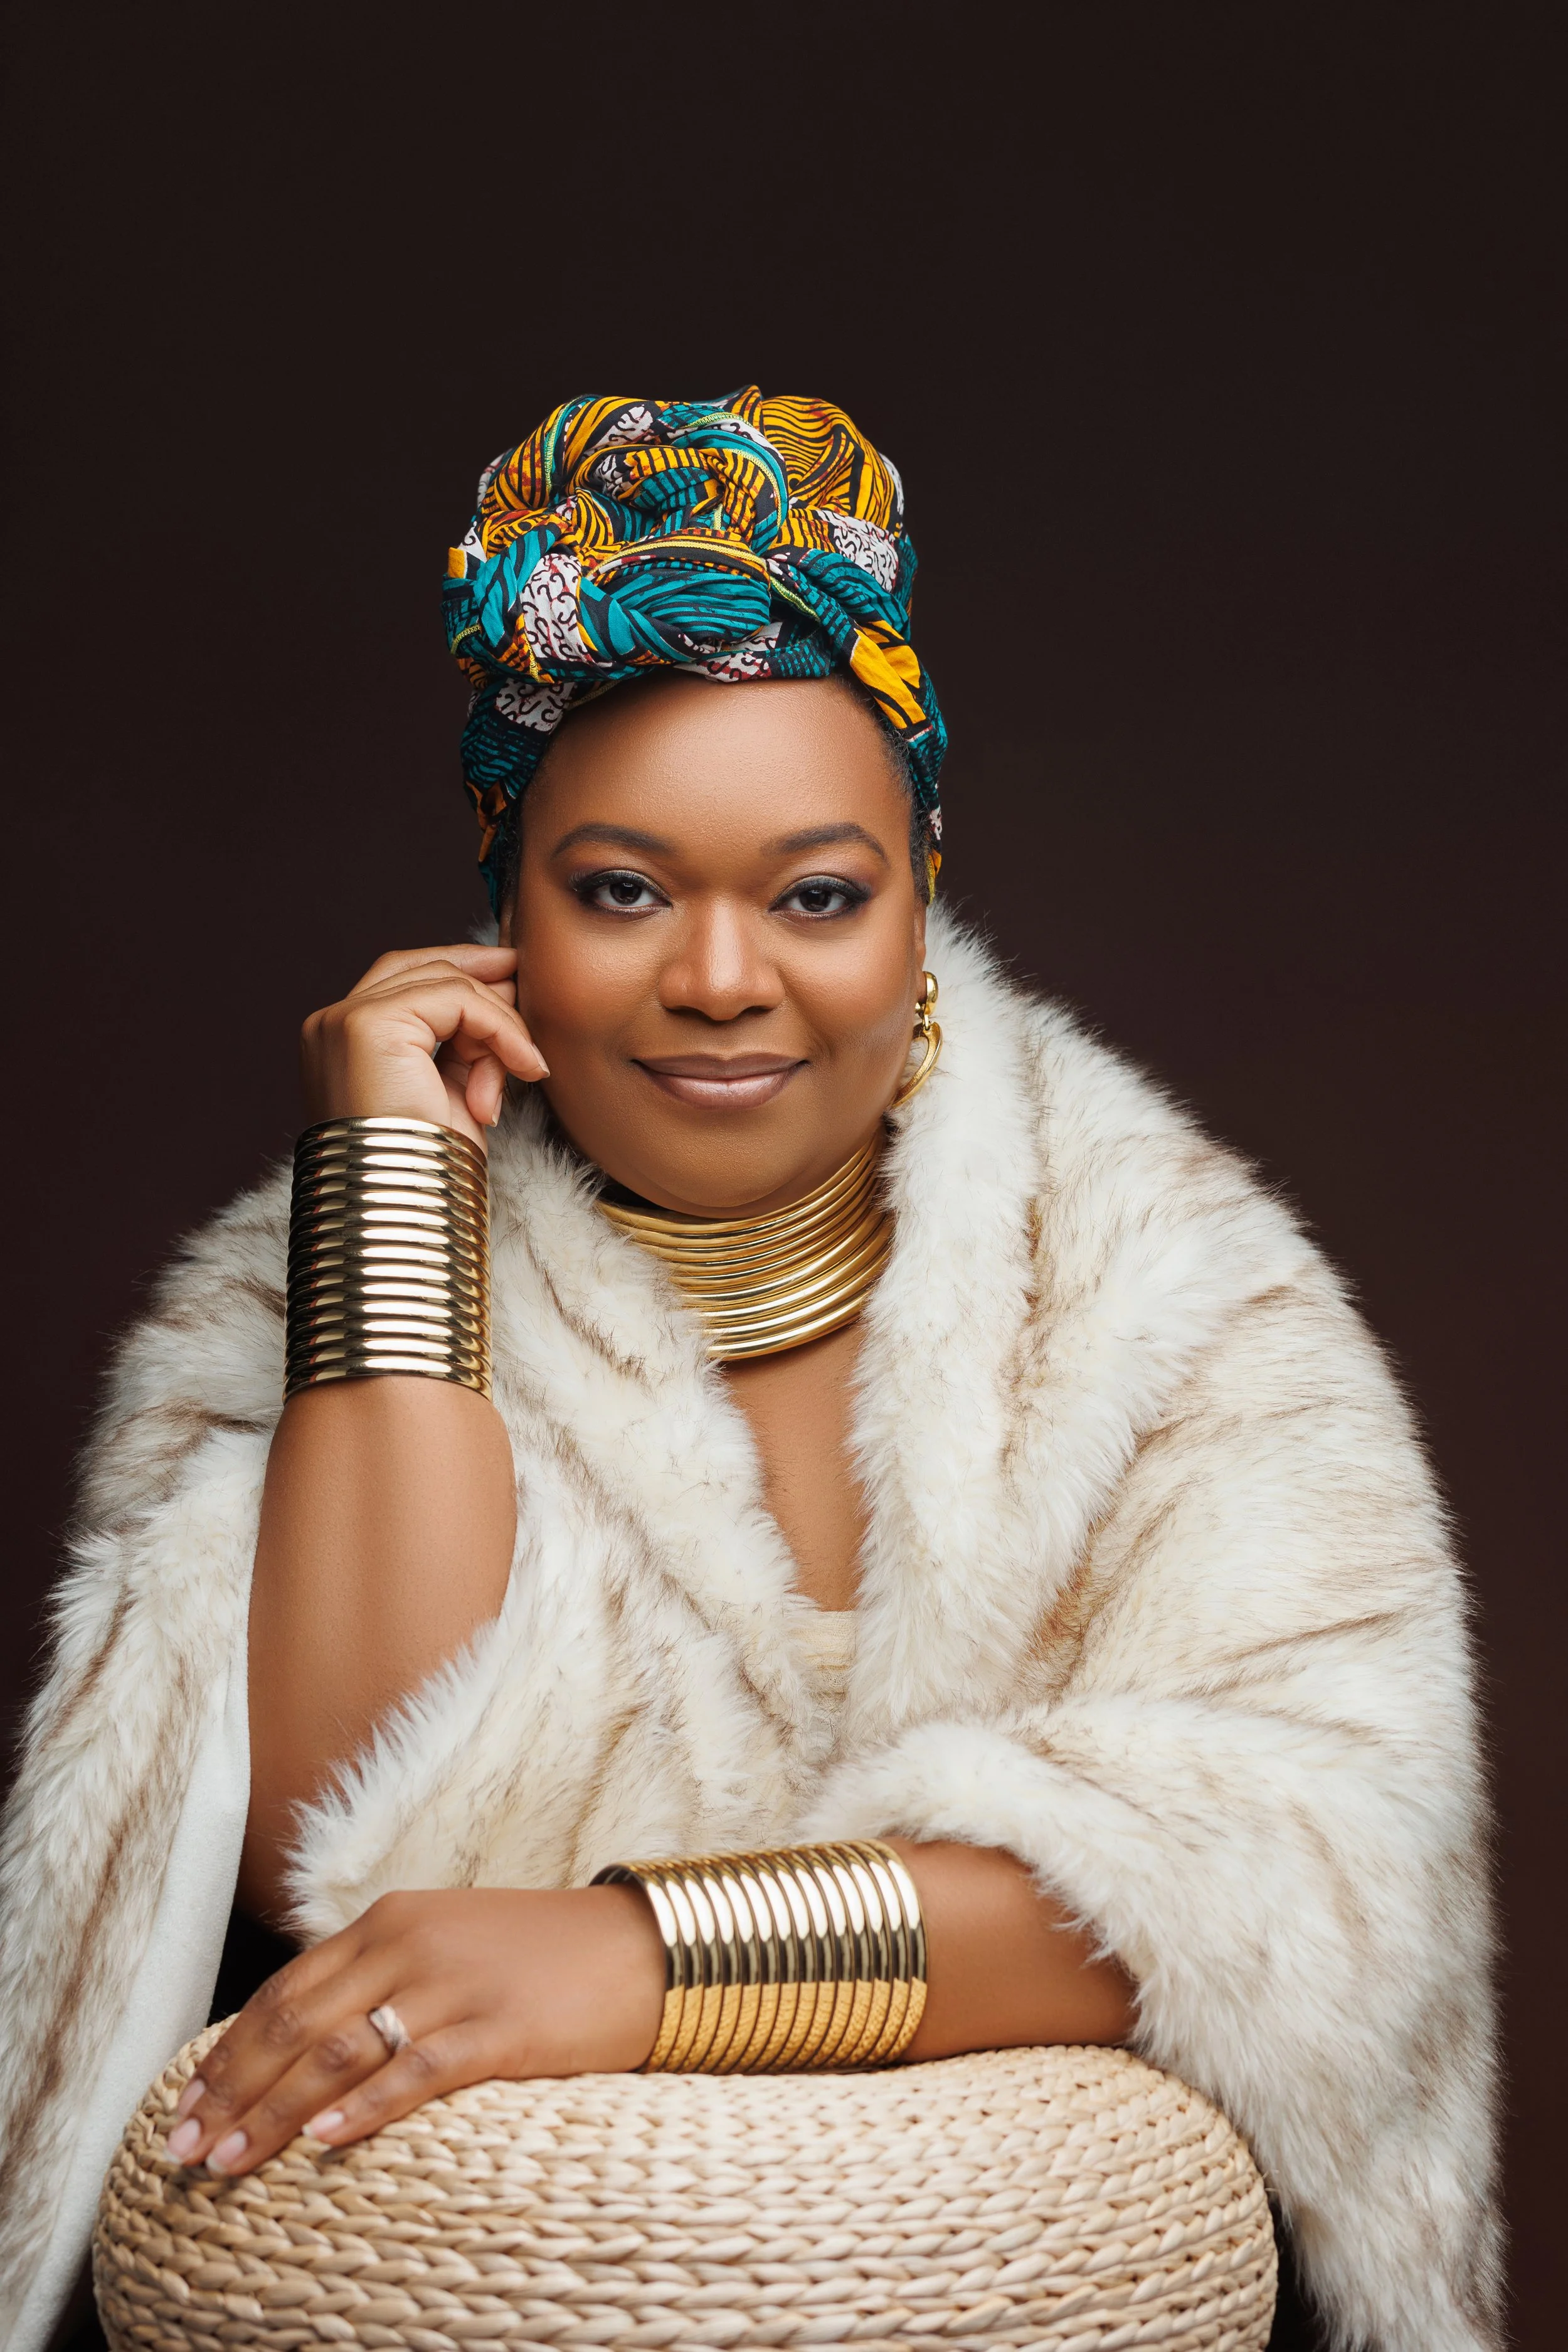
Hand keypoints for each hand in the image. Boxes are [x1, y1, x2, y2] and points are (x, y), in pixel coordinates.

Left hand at [161, 1887, 666, 2176]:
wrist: (640, 1948)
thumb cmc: (540, 1957)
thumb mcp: (446, 1946)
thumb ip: (379, 1978)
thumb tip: (302, 2046)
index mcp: (391, 1920)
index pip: (286, 1991)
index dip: (227, 2054)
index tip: (185, 2109)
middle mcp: (412, 1943)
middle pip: (297, 2024)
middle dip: (231, 2092)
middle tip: (185, 2151)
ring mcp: (456, 1984)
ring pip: (341, 2052)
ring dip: (273, 2112)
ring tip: (227, 2163)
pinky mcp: (501, 2028)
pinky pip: (418, 2070)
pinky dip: (364, 2108)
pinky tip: (323, 2141)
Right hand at [300, 944, 548, 1146]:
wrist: (409, 1210)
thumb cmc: (431, 1167)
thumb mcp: (453, 1091)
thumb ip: (465, 1043)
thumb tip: (508, 989)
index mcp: (343, 1043)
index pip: (402, 980)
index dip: (459, 970)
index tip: (510, 972)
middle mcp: (333, 1025)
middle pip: (421, 969)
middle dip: (484, 978)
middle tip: (529, 987)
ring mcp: (345, 1021)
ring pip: (445, 983)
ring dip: (500, 1023)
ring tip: (526, 1067)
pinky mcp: (369, 1025)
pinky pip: (456, 1000)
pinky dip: (501, 1028)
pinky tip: (524, 1065)